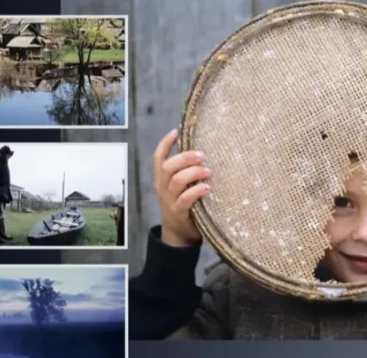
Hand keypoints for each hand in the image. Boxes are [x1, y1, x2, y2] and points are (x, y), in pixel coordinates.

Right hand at [152, 129, 210, 246]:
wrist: (178, 235)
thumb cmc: (184, 206)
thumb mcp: (179, 188)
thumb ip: (185, 172)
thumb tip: (204, 153)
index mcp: (161, 179)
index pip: (158, 158)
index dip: (165, 143)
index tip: (176, 131)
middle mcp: (162, 188)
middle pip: (168, 166)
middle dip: (185, 158)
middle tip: (202, 155)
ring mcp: (169, 200)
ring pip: (177, 180)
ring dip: (194, 172)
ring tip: (208, 171)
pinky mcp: (179, 212)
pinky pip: (185, 199)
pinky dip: (197, 191)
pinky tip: (207, 187)